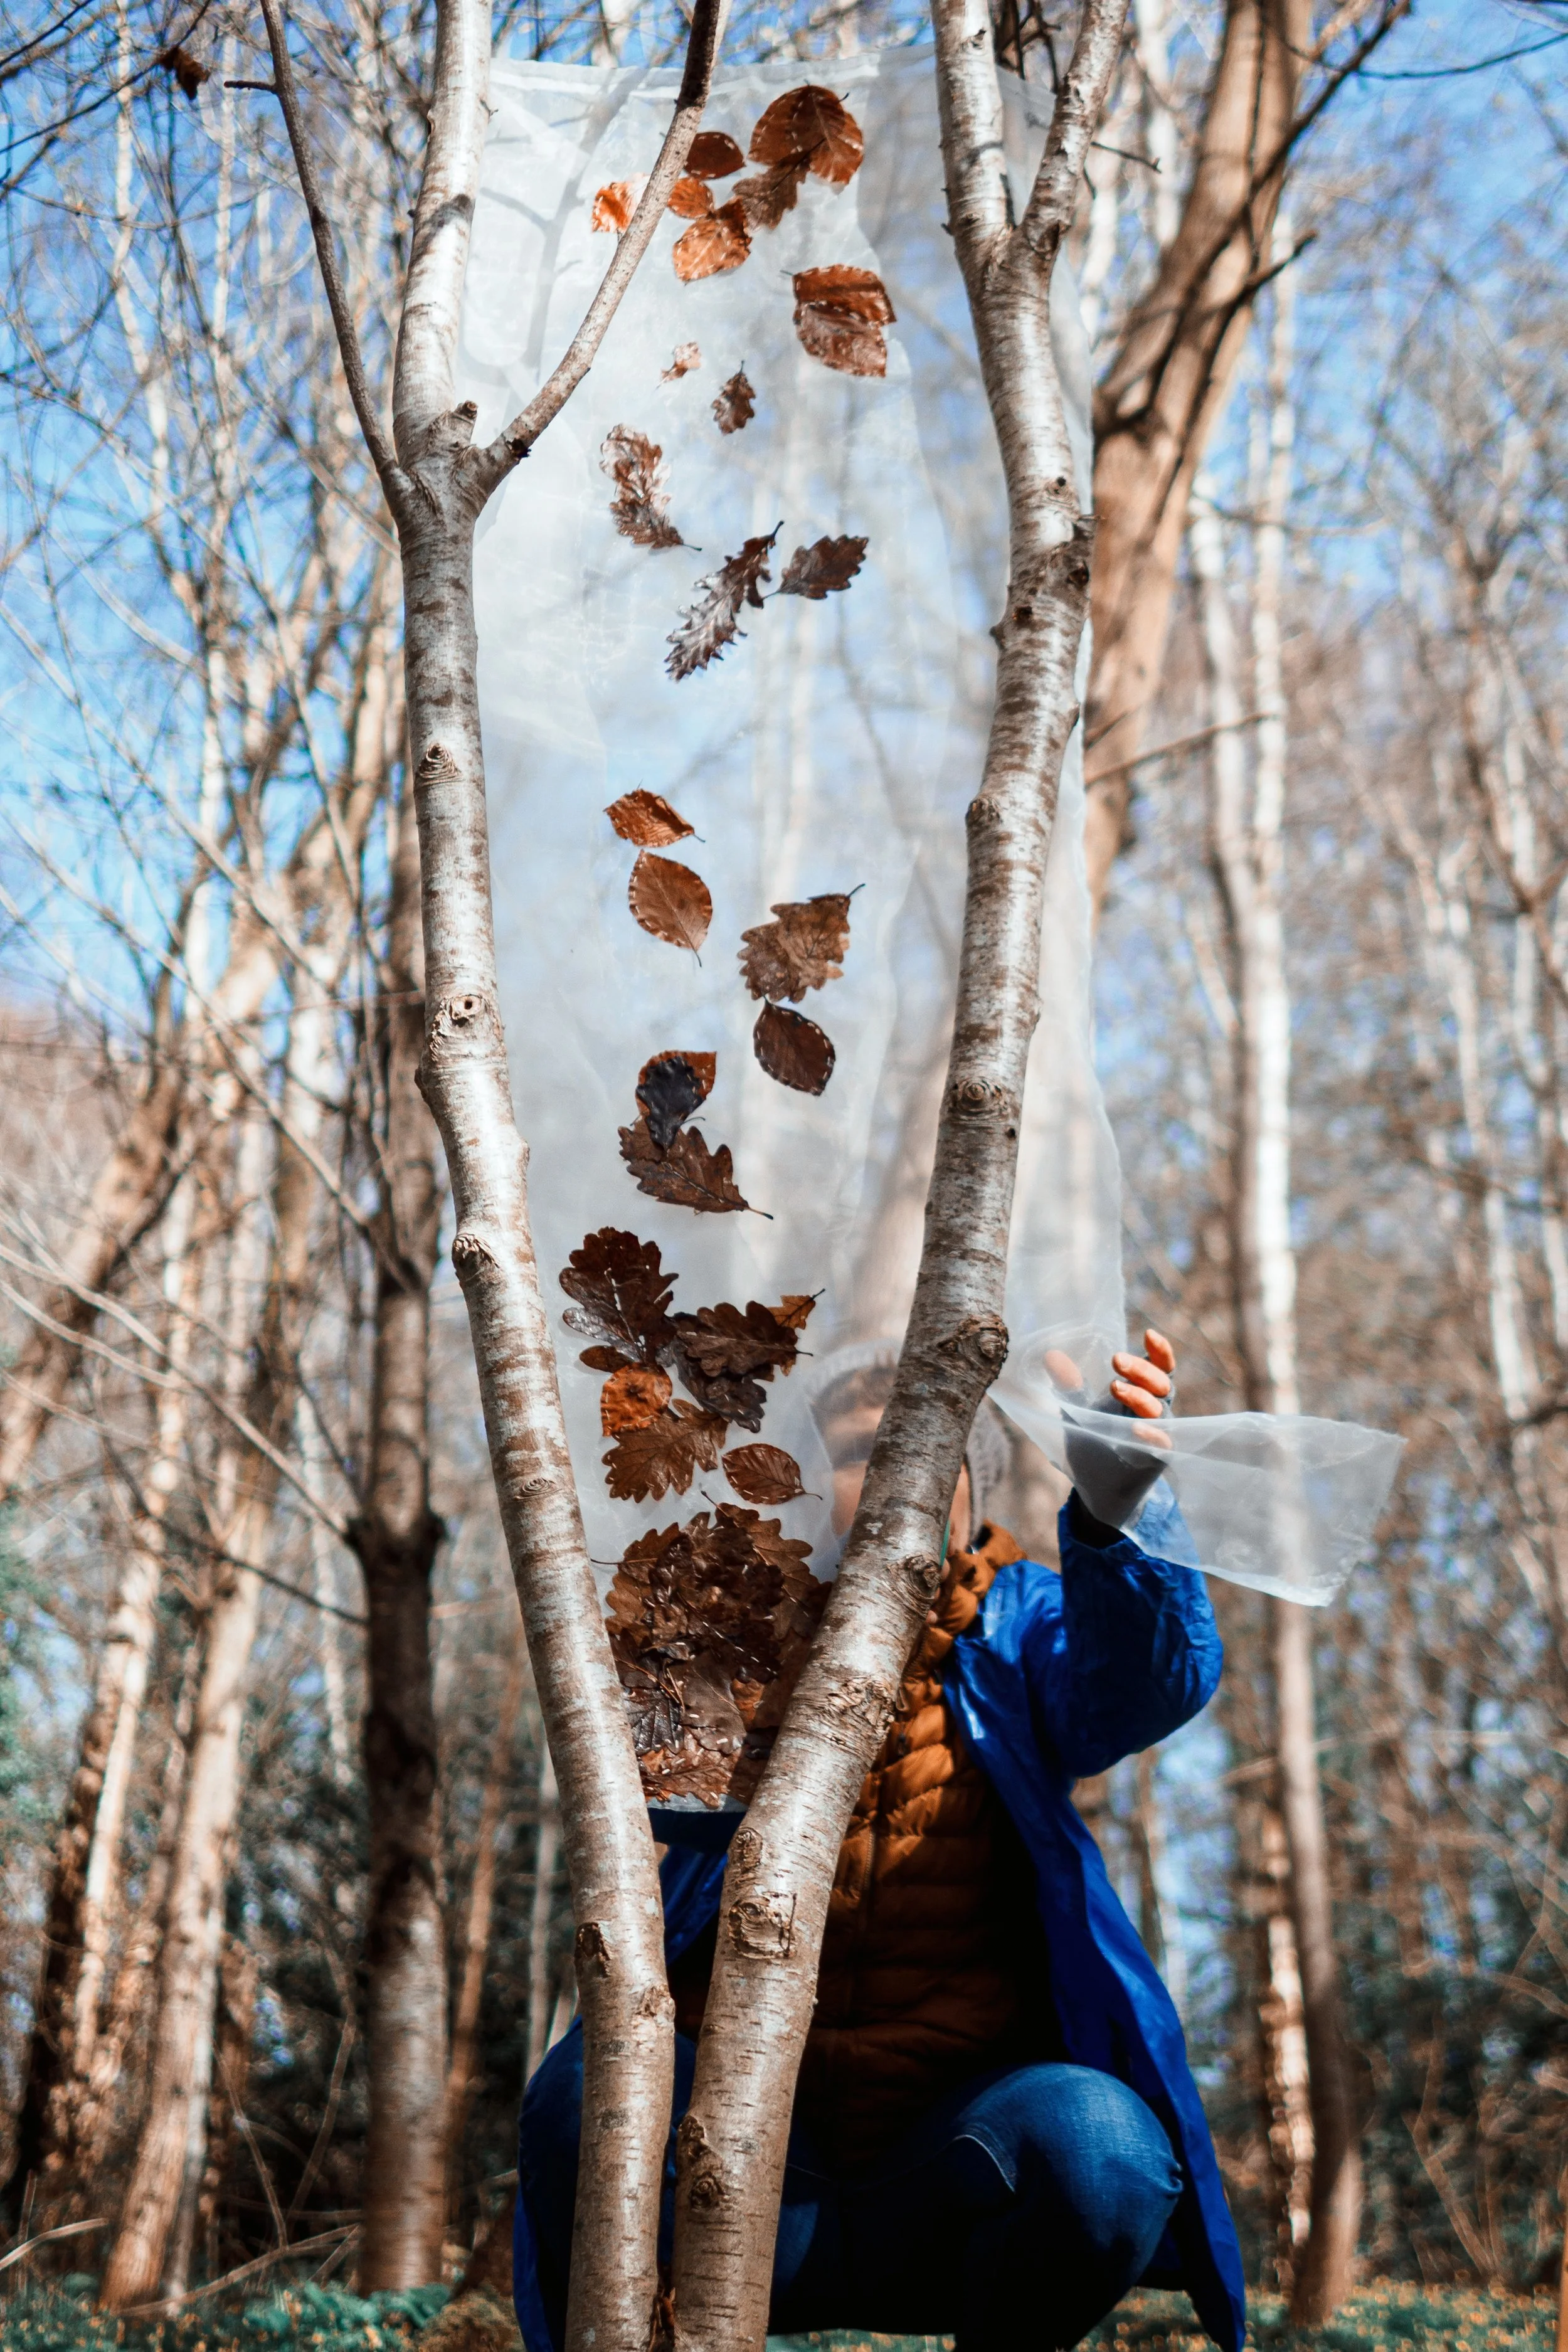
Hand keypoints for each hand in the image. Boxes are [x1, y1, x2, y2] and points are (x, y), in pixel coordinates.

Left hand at [1045, 1329, 1176, 1450]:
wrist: (1098, 1487)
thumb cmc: (1094, 1440)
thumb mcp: (1077, 1409)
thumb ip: (1069, 1384)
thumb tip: (1051, 1355)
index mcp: (1142, 1392)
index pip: (1159, 1367)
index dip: (1159, 1351)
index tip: (1149, 1334)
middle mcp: (1156, 1409)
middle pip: (1161, 1383)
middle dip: (1141, 1369)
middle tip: (1116, 1359)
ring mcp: (1159, 1433)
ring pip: (1160, 1409)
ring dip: (1139, 1397)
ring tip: (1116, 1387)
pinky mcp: (1157, 1457)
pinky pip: (1161, 1442)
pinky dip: (1150, 1433)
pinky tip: (1134, 1427)